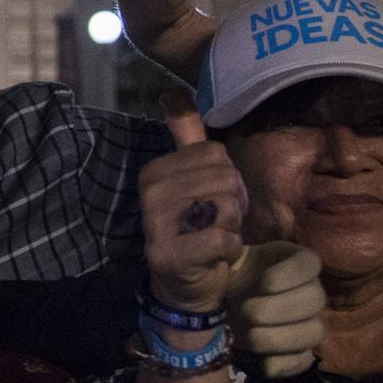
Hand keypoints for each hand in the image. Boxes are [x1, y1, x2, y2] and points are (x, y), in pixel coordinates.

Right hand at [138, 94, 245, 319]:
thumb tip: (173, 95)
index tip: (212, 201)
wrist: (184, 287)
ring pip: (225, 206)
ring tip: (214, 237)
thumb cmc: (196, 229)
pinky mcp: (169, 253)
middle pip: (224, 179)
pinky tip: (213, 256)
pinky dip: (229, 249)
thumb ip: (186, 139)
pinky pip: (223, 237)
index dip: (228, 179)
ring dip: (231, 226)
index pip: (216, 154)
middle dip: (233, 204)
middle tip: (216, 223)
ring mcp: (156, 224)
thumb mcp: (193, 181)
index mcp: (154, 171)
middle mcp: (150, 193)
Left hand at [231, 242, 325, 376]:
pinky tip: (263, 363)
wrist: (211, 307)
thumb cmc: (218, 277)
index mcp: (290, 261)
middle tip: (247, 311)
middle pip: (316, 299)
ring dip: (280, 337)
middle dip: (280, 308)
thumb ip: (222, 245)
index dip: (292, 274)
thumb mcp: (218, 257)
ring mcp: (306, 322)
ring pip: (314, 331)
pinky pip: (304, 361)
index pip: (311, 263)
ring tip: (248, 335)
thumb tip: (224, 234)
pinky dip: (286, 365)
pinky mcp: (297, 351)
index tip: (263, 282)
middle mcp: (307, 290)